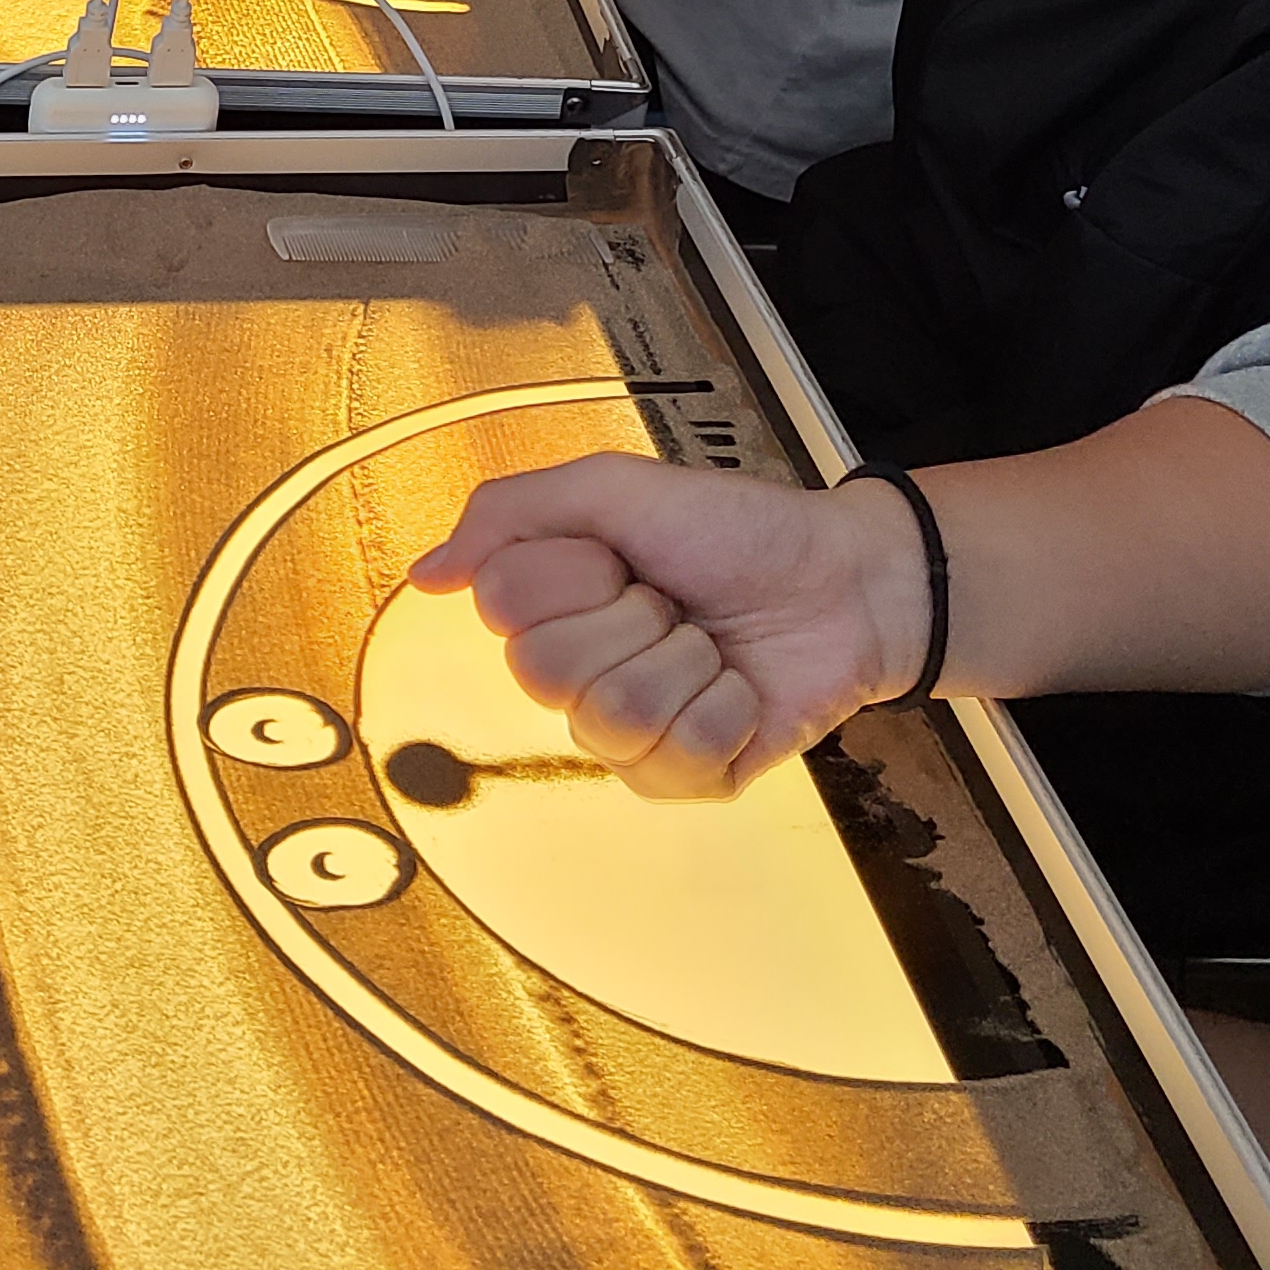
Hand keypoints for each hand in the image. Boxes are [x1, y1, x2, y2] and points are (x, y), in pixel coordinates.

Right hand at [407, 454, 926, 799]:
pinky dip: (727, 705)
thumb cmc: (737, 530)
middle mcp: (576, 679)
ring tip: (709, 644)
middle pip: (543, 670)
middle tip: (668, 600)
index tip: (618, 556)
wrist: (844, 579)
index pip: (503, 606)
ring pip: (610, 715)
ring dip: (683, 660)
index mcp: (551, 609)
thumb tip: (425, 574)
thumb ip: (510, 515)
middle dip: (628, 616)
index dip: (572, 571)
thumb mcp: (617, 488)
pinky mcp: (686, 781)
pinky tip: (740, 688)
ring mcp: (627, 739)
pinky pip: (681, 753)